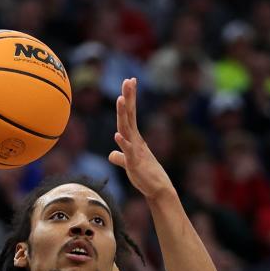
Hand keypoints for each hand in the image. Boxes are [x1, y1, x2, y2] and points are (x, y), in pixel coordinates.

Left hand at [107, 78, 174, 201]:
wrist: (158, 190)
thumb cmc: (145, 176)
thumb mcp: (129, 164)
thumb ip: (120, 157)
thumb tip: (112, 154)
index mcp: (134, 138)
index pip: (129, 115)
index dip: (128, 98)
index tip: (129, 82)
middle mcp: (135, 141)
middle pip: (129, 116)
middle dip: (129, 98)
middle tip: (129, 81)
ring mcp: (135, 150)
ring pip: (127, 129)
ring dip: (123, 115)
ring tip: (121, 99)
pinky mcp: (135, 163)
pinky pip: (128, 152)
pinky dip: (123, 143)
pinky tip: (117, 135)